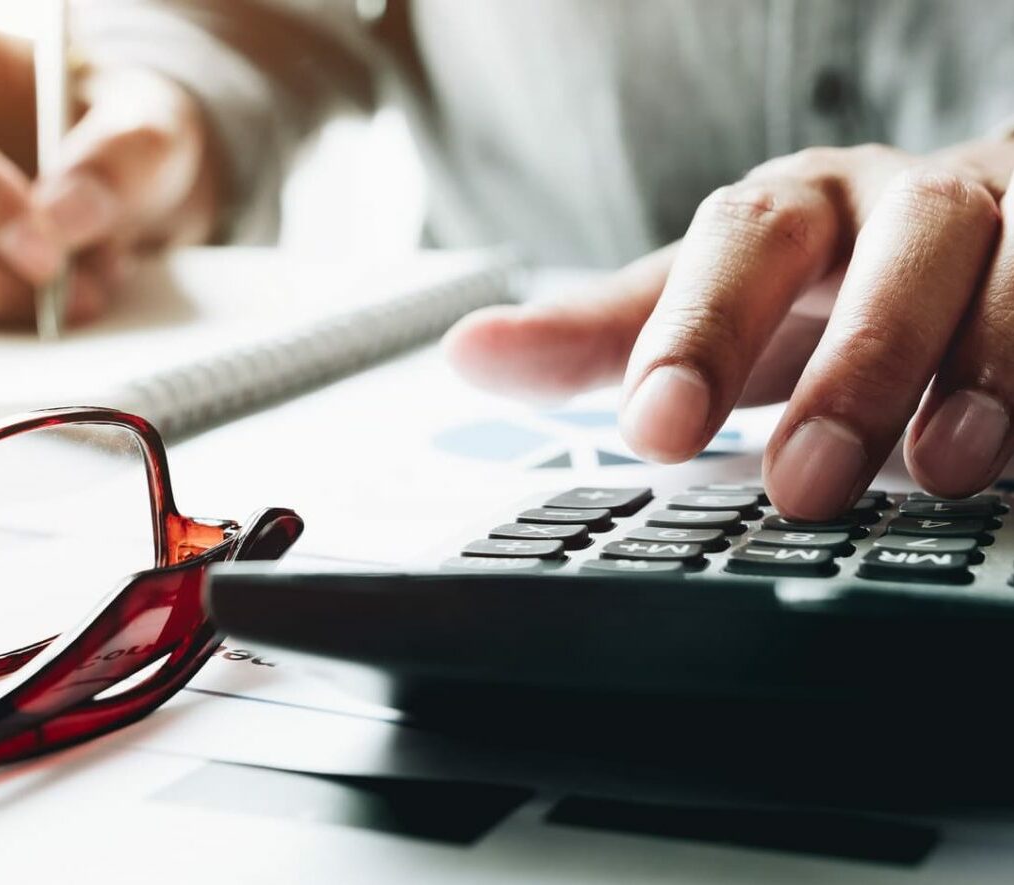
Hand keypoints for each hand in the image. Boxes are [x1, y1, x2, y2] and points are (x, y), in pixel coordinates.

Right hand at [0, 21, 216, 325]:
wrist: (127, 170)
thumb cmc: (123, 123)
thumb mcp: (150, 121)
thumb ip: (118, 159)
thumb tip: (61, 221)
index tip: (44, 251)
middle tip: (77, 291)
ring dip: (7, 298)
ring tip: (91, 288)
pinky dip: (8, 317)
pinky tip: (67, 298)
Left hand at [445, 140, 1013, 518]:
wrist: (968, 245)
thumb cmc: (823, 286)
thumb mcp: (713, 312)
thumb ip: (604, 340)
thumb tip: (468, 354)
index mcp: (802, 209)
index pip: (742, 243)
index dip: (699, 329)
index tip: (655, 428)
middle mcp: (912, 204)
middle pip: (904, 243)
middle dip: (860, 362)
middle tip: (806, 483)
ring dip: (995, 365)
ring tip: (948, 468)